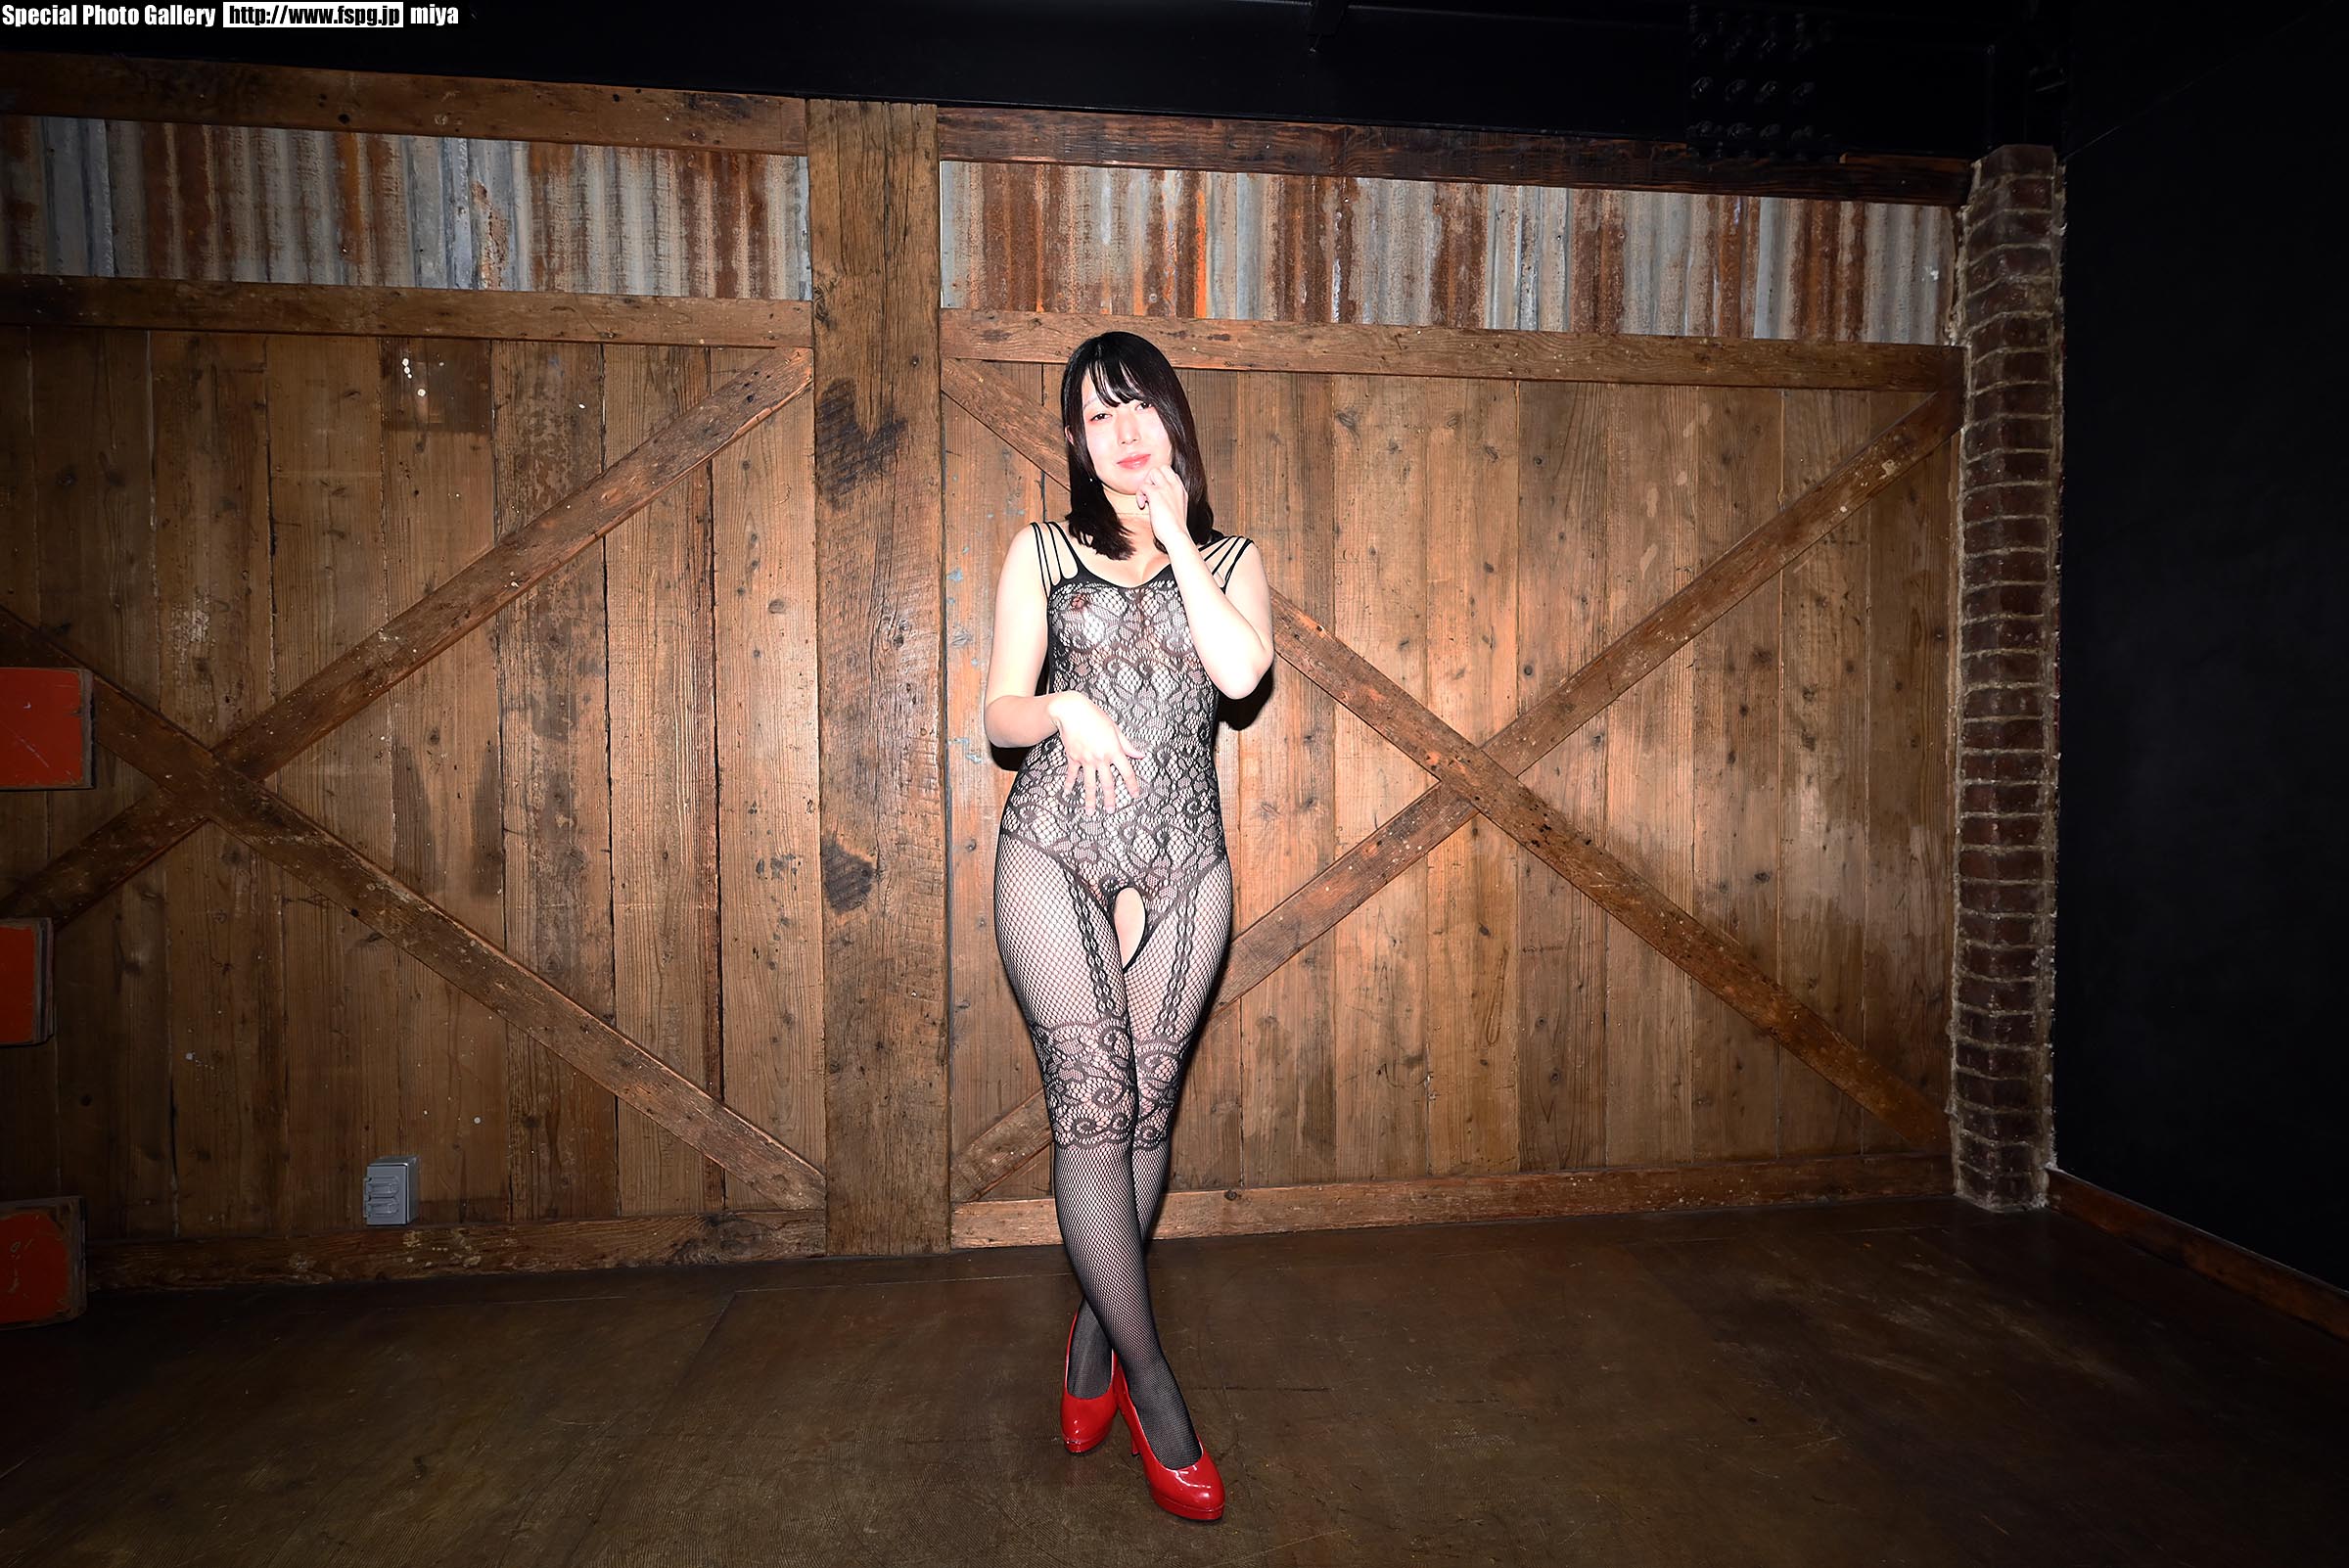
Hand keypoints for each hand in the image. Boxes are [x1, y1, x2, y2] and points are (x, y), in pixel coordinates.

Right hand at [1052, 693, 1146, 812]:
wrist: (1072, 711)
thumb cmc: (1094, 717)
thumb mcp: (1115, 729)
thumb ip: (1127, 745)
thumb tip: (1139, 755)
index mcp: (1114, 751)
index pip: (1127, 772)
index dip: (1132, 785)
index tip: (1134, 795)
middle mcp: (1100, 758)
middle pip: (1108, 783)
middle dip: (1110, 799)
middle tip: (1111, 811)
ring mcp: (1086, 759)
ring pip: (1089, 783)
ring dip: (1090, 799)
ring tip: (1090, 811)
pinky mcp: (1073, 757)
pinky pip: (1072, 774)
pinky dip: (1069, 784)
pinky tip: (1068, 792)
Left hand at [1136, 462, 1189, 550]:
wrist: (1176, 535)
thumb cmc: (1175, 529)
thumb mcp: (1177, 510)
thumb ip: (1170, 500)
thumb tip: (1157, 500)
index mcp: (1181, 490)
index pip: (1170, 473)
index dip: (1161, 481)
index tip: (1157, 495)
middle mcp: (1175, 486)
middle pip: (1162, 468)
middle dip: (1153, 479)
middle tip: (1150, 494)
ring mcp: (1166, 488)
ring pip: (1152, 472)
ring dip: (1146, 484)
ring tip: (1146, 499)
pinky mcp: (1156, 494)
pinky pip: (1143, 486)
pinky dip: (1139, 495)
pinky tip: (1142, 505)